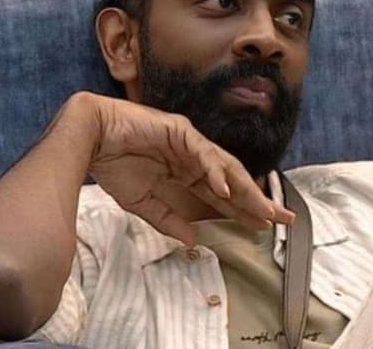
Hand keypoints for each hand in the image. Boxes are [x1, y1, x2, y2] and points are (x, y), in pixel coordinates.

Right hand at [85, 93, 294, 245]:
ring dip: (246, 189)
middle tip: (283, 219)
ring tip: (264, 209)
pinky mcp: (180, 132)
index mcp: (186, 174)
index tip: (264, 228)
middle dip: (257, 201)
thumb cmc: (113, 165)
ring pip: (226, 168)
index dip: (243, 212)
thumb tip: (191, 240)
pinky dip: (215, 171)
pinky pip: (203, 153)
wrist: (89, 138)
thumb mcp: (143, 203)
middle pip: (233, 182)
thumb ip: (167, 220)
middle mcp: (194, 158)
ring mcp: (190, 143)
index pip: (222, 196)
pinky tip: (226, 190)